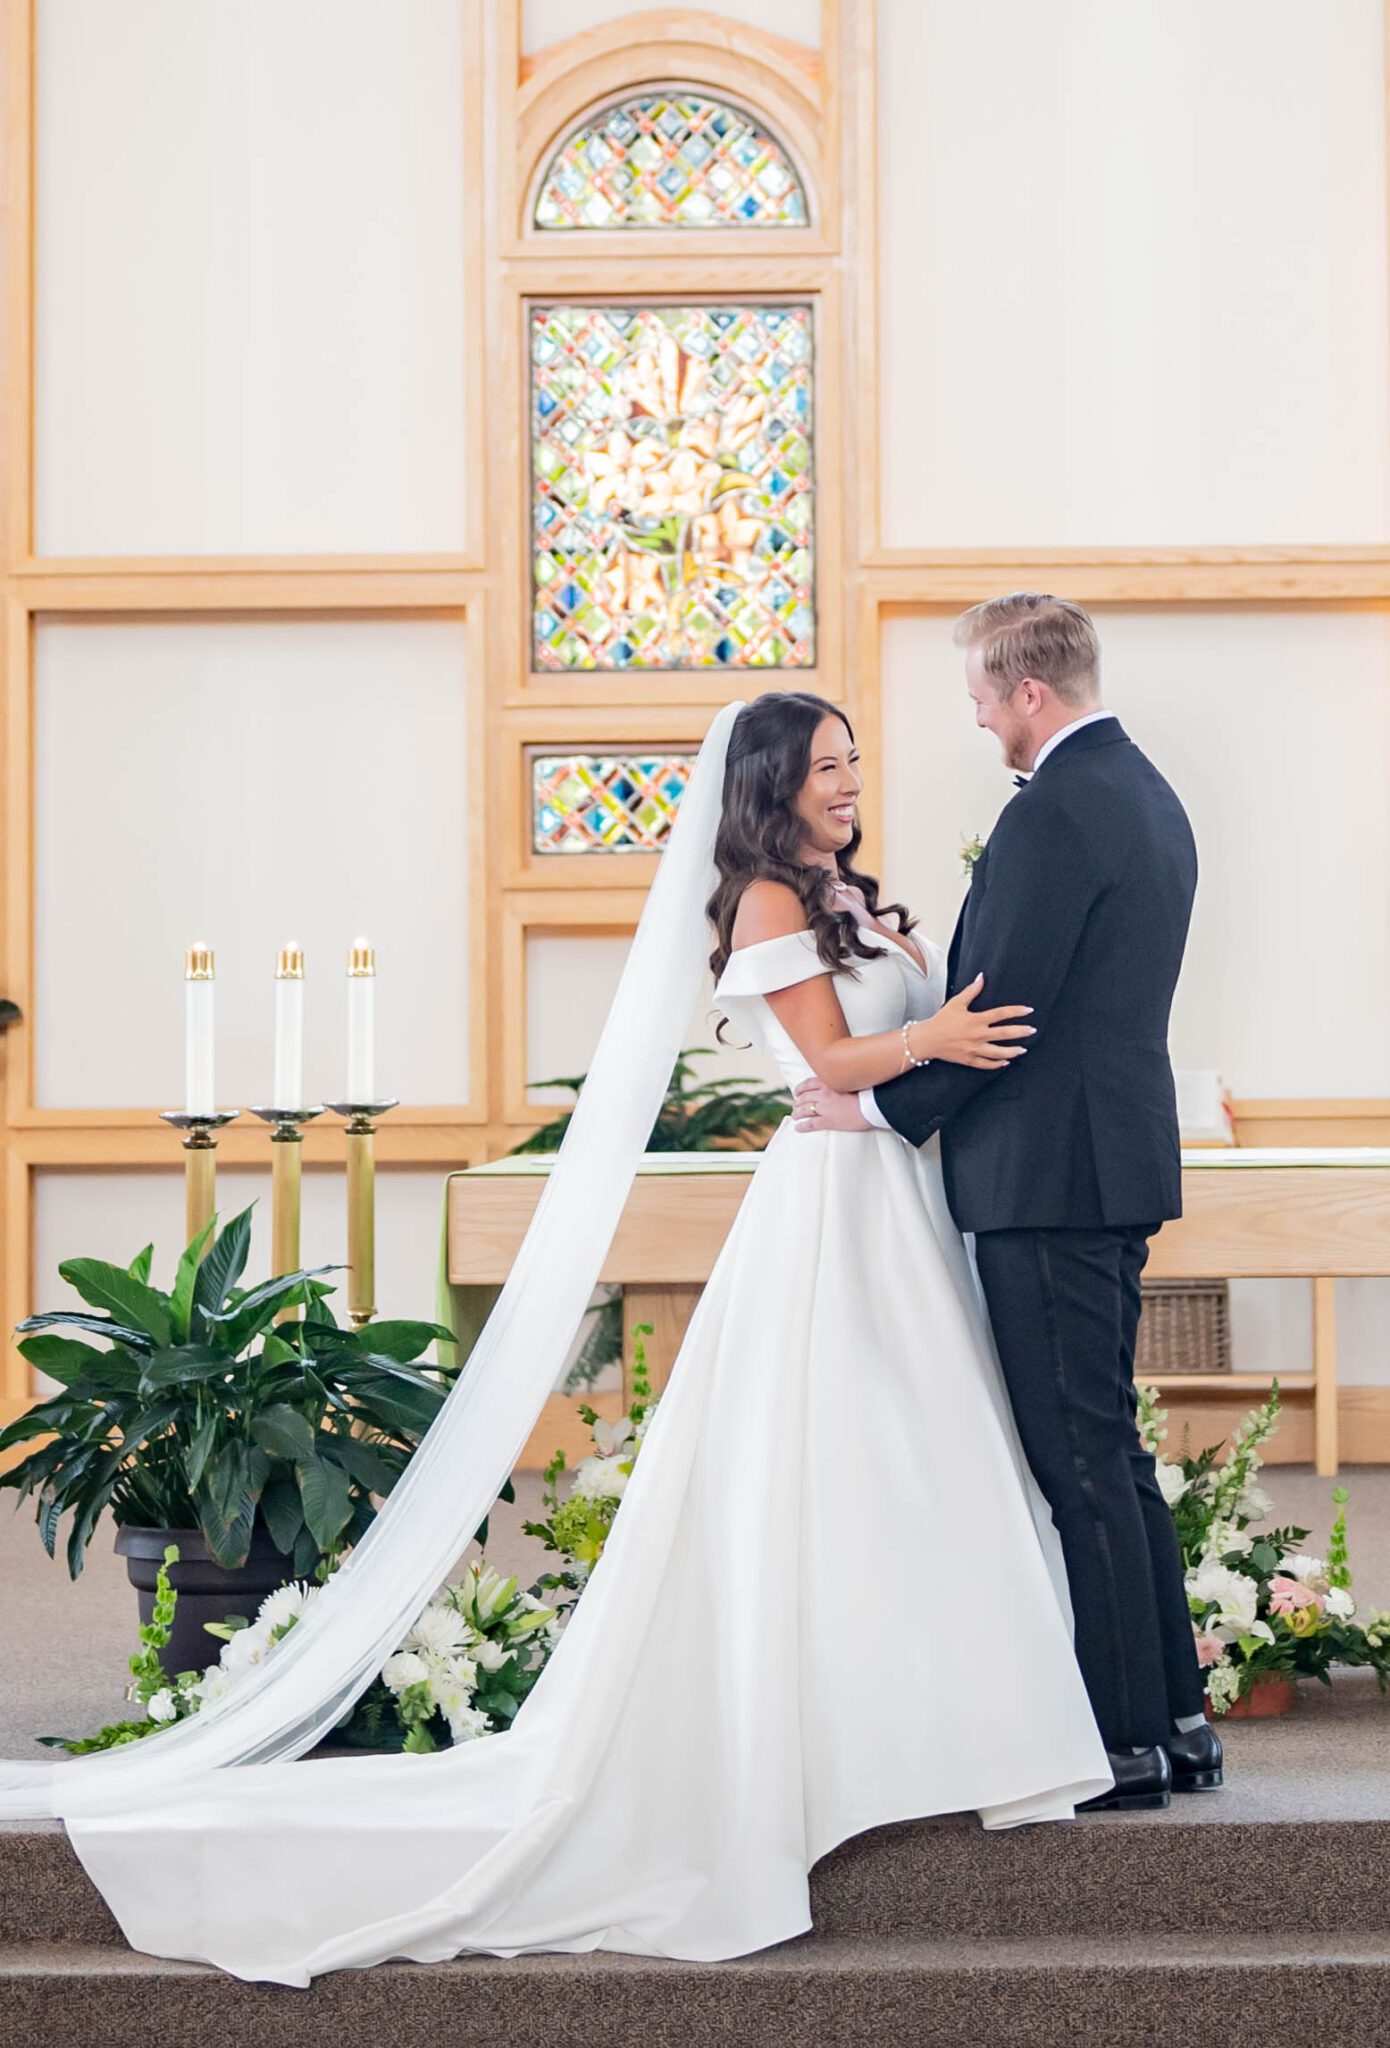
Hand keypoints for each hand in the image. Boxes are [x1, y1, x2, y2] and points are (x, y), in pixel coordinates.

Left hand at [792, 1077, 870, 1132]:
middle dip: (797, 1102)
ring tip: (795, 1116)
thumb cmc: (866, 1094)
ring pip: (804, 1110)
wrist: (872, 1107)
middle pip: (804, 1098)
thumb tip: (836, 1083)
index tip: (797, 1092)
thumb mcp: (850, 1082)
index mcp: (828, 1083)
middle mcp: (823, 1094)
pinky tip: (798, 1128)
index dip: (800, 1088)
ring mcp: (825, 1108)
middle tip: (796, 1105)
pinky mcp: (828, 1121)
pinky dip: (802, 1126)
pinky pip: (810, 1124)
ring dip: (797, 1113)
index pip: (808, 1084)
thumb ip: (840, 1082)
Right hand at [912, 973, 1034, 1069]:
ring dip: (1013, 1051)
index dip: (1016, 1011)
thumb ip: (971, 991)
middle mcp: (977, 1035)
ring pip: (999, 1052)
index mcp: (976, 1019)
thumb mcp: (956, 1003)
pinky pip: (987, 1064)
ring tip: (1023, 1050)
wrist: (927, 1040)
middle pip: (1004, 1034)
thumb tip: (981, 977)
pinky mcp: (969, 1060)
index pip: (1001, 1014)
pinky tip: (1006, 1062)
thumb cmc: (941, 1020)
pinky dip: (997, 1064)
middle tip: (1033, 1030)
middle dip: (1021, 1032)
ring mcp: (974, 1049)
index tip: (1029, 1010)